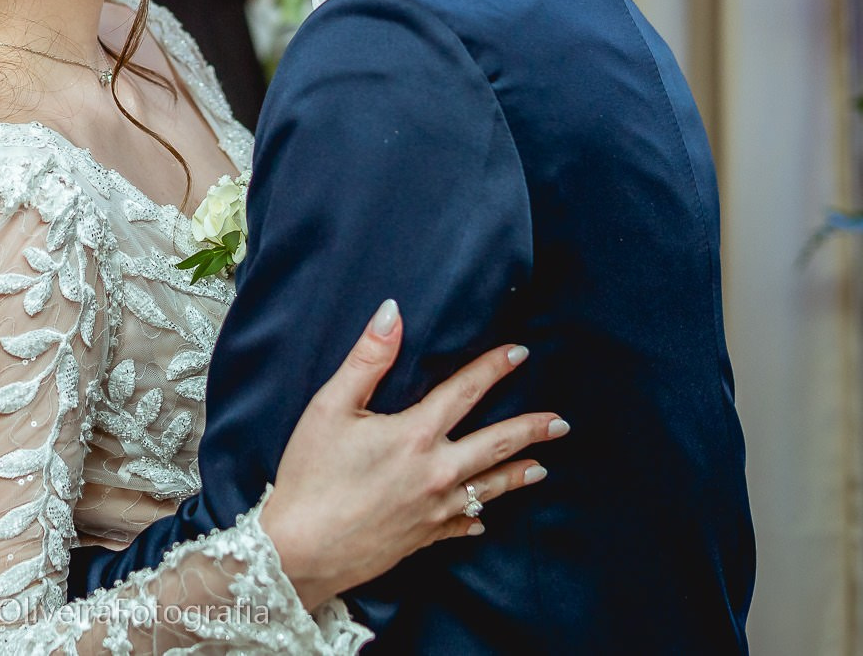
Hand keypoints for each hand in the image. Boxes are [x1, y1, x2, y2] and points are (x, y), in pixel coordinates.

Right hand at [259, 301, 568, 607]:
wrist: (302, 550)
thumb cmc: (310, 475)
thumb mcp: (329, 407)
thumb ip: (367, 359)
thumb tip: (392, 312)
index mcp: (416, 435)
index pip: (465, 391)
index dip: (493, 368)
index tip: (520, 353)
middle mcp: (436, 472)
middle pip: (496, 445)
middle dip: (531, 430)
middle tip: (560, 423)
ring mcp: (434, 510)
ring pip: (488, 489)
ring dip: (517, 475)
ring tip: (541, 468)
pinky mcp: (423, 538)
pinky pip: (461, 525)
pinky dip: (475, 518)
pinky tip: (482, 520)